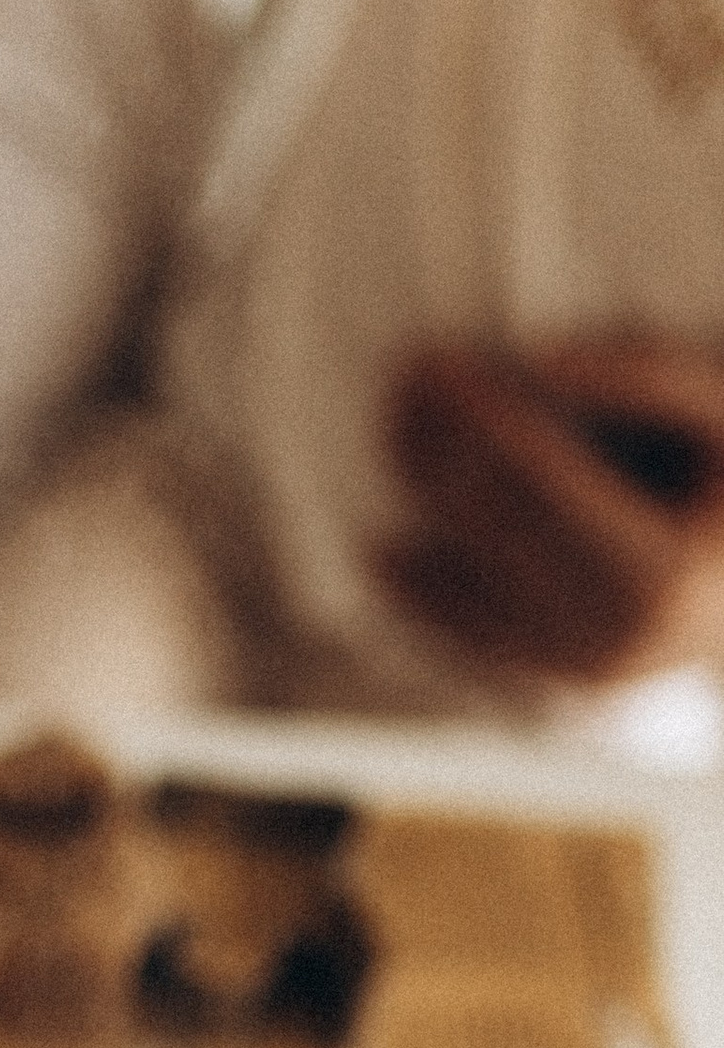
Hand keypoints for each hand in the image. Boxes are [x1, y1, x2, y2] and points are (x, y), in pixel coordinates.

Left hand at [379, 336, 723, 683]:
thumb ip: (646, 379)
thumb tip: (541, 361)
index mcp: (663, 573)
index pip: (545, 482)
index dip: (484, 418)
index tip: (438, 361)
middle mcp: (616, 636)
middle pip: (497, 528)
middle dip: (442, 449)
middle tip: (401, 377)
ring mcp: (585, 670)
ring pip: (472, 587)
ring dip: (423, 507)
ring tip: (395, 428)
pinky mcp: (567, 686)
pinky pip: (477, 639)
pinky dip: (425, 597)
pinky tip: (384, 551)